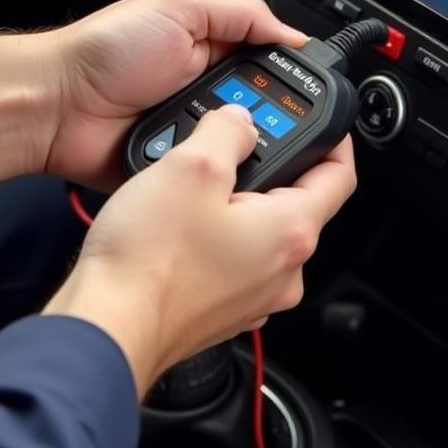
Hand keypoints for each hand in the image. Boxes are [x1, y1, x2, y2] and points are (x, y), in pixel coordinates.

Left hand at [0, 0, 305, 190]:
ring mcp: (190, 132)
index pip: (269, 63)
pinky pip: (208, 176)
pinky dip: (211, 173)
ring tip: (235, 144)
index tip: (311, 90)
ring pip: (240, 148)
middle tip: (261, 119)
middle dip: (267, 117)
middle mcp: (205, 92)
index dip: (290, 76)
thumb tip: (292, 32)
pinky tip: (211, 169)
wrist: (55, 105)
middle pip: (263, 111)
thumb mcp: (177, 7)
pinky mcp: (175, 168)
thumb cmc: (104, 50)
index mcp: (211, 49)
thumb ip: (238, 14)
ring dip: (239, 147)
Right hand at [43, 105, 355, 394]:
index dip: (336, 140)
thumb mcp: (192, 165)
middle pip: (298, 202)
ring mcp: (252, 296)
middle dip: (272, 167)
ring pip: (261, 230)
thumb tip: (239, 120)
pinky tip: (179, 222)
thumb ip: (227, 130)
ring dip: (238, 201)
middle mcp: (282, 272)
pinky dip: (216, 234)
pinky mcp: (221, 309)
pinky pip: (232, 258)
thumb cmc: (149, 260)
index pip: (340, 177)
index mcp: (291, 233)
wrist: (106, 326)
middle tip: (237, 142)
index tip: (325, 122)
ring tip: (196, 181)